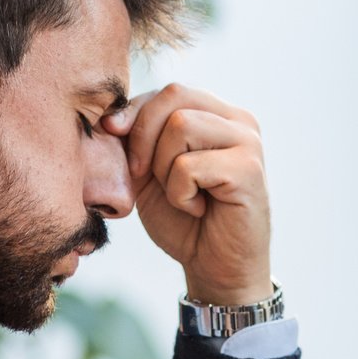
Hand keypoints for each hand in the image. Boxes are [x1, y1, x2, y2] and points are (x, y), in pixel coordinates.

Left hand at [103, 84, 270, 305]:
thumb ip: (136, 138)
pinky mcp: (248, 169)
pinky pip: (189, 166)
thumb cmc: (183, 221)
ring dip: (165, 170)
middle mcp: (238, 121)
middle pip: (173, 96)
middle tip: (146, 177)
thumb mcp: (148, 172)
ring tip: (183, 195)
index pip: (168, 91)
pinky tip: (198, 209)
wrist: (215, 267)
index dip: (135, 113)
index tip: (115, 138)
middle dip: (144, 138)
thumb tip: (109, 116)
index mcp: (217, 115)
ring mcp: (248, 142)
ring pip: (180, 126)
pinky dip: (180, 194)